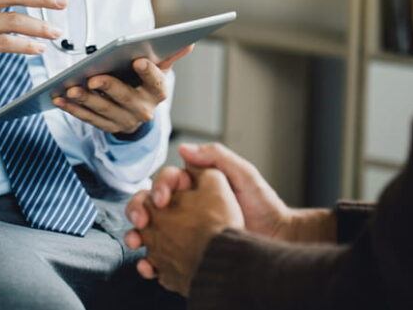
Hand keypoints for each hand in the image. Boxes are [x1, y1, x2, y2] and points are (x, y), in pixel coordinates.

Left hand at [52, 46, 192, 134]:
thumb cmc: (145, 84)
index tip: (139, 59)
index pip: (155, 82)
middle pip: (124, 97)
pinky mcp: (107, 127)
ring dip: (85, 99)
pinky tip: (59, 98)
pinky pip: (88, 119)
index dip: (148, 72)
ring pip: (103, 110)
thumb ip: (169, 56)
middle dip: (108, 87)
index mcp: (158, 92)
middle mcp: (143, 110)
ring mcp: (124, 121)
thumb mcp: (158, 71)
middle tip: (92, 78)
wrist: (138, 113)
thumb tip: (188, 42)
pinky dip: (73, 109)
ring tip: (69, 88)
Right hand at [127, 143, 334, 243]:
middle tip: (140, 221)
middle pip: (150, 203)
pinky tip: (148, 264)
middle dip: (137, 209)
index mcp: (194, 185)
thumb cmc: (264, 205)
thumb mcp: (243, 174)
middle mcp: (184, 205)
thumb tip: (183, 149)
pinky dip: (149, 260)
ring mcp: (182, 229)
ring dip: (136, 233)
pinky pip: (161, 254)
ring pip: (150, 228)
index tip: (161, 200)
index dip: (159, 187)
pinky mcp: (185, 252)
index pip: (166, 180)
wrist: (277, 239)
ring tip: (135, 241)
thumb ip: (216, 157)